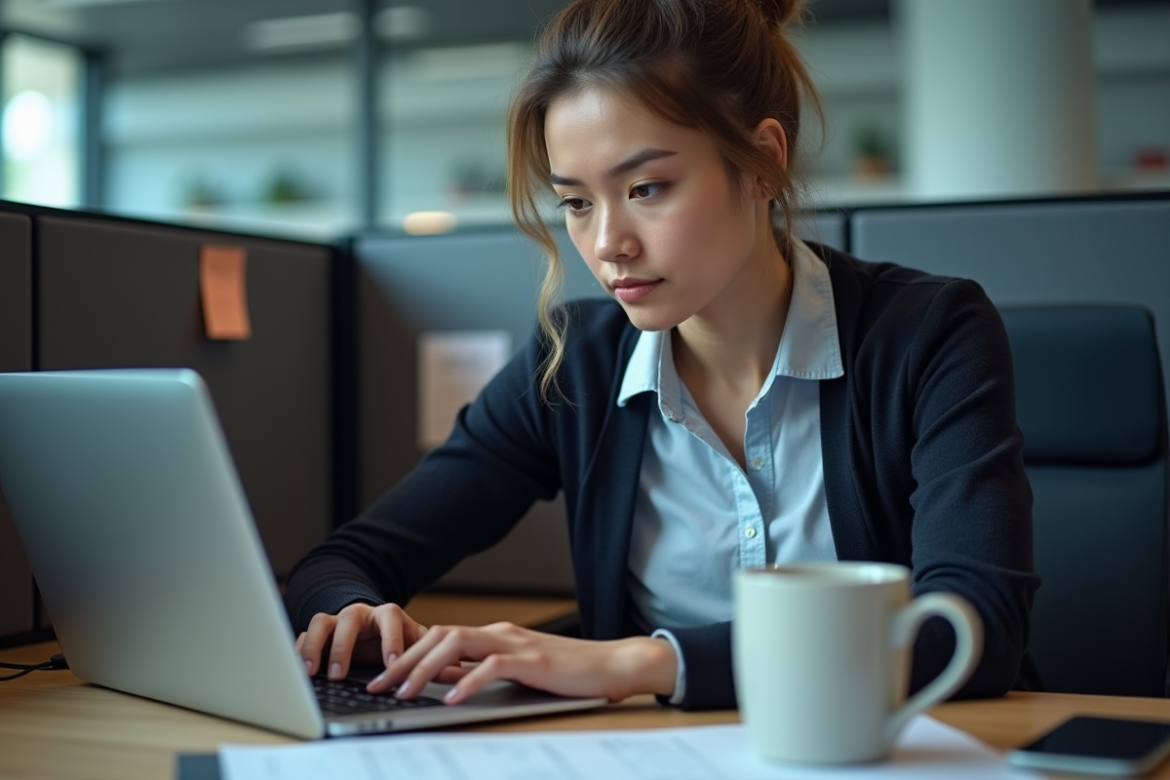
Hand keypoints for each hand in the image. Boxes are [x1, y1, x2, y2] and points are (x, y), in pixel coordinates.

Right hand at [296, 603, 460, 682]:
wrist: (372, 631)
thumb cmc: (397, 641)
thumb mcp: (415, 645)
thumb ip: (433, 654)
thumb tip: (462, 669)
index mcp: (387, 615)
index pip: (389, 617)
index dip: (391, 639)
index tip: (393, 662)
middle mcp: (359, 613)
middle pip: (349, 619)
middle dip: (344, 648)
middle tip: (340, 675)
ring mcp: (335, 621)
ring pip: (320, 622)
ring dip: (315, 647)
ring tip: (313, 673)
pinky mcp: (317, 634)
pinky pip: (302, 636)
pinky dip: (298, 652)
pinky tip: (297, 672)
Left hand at [368, 621, 678, 704]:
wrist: (614, 665)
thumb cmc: (569, 673)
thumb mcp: (518, 671)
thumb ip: (483, 671)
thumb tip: (445, 681)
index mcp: (495, 635)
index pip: (440, 637)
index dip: (408, 657)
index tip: (384, 680)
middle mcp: (501, 633)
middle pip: (439, 636)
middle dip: (406, 662)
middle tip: (380, 687)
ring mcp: (517, 644)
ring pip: (458, 643)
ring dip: (426, 669)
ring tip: (406, 693)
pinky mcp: (534, 660)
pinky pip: (493, 665)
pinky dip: (468, 680)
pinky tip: (453, 699)